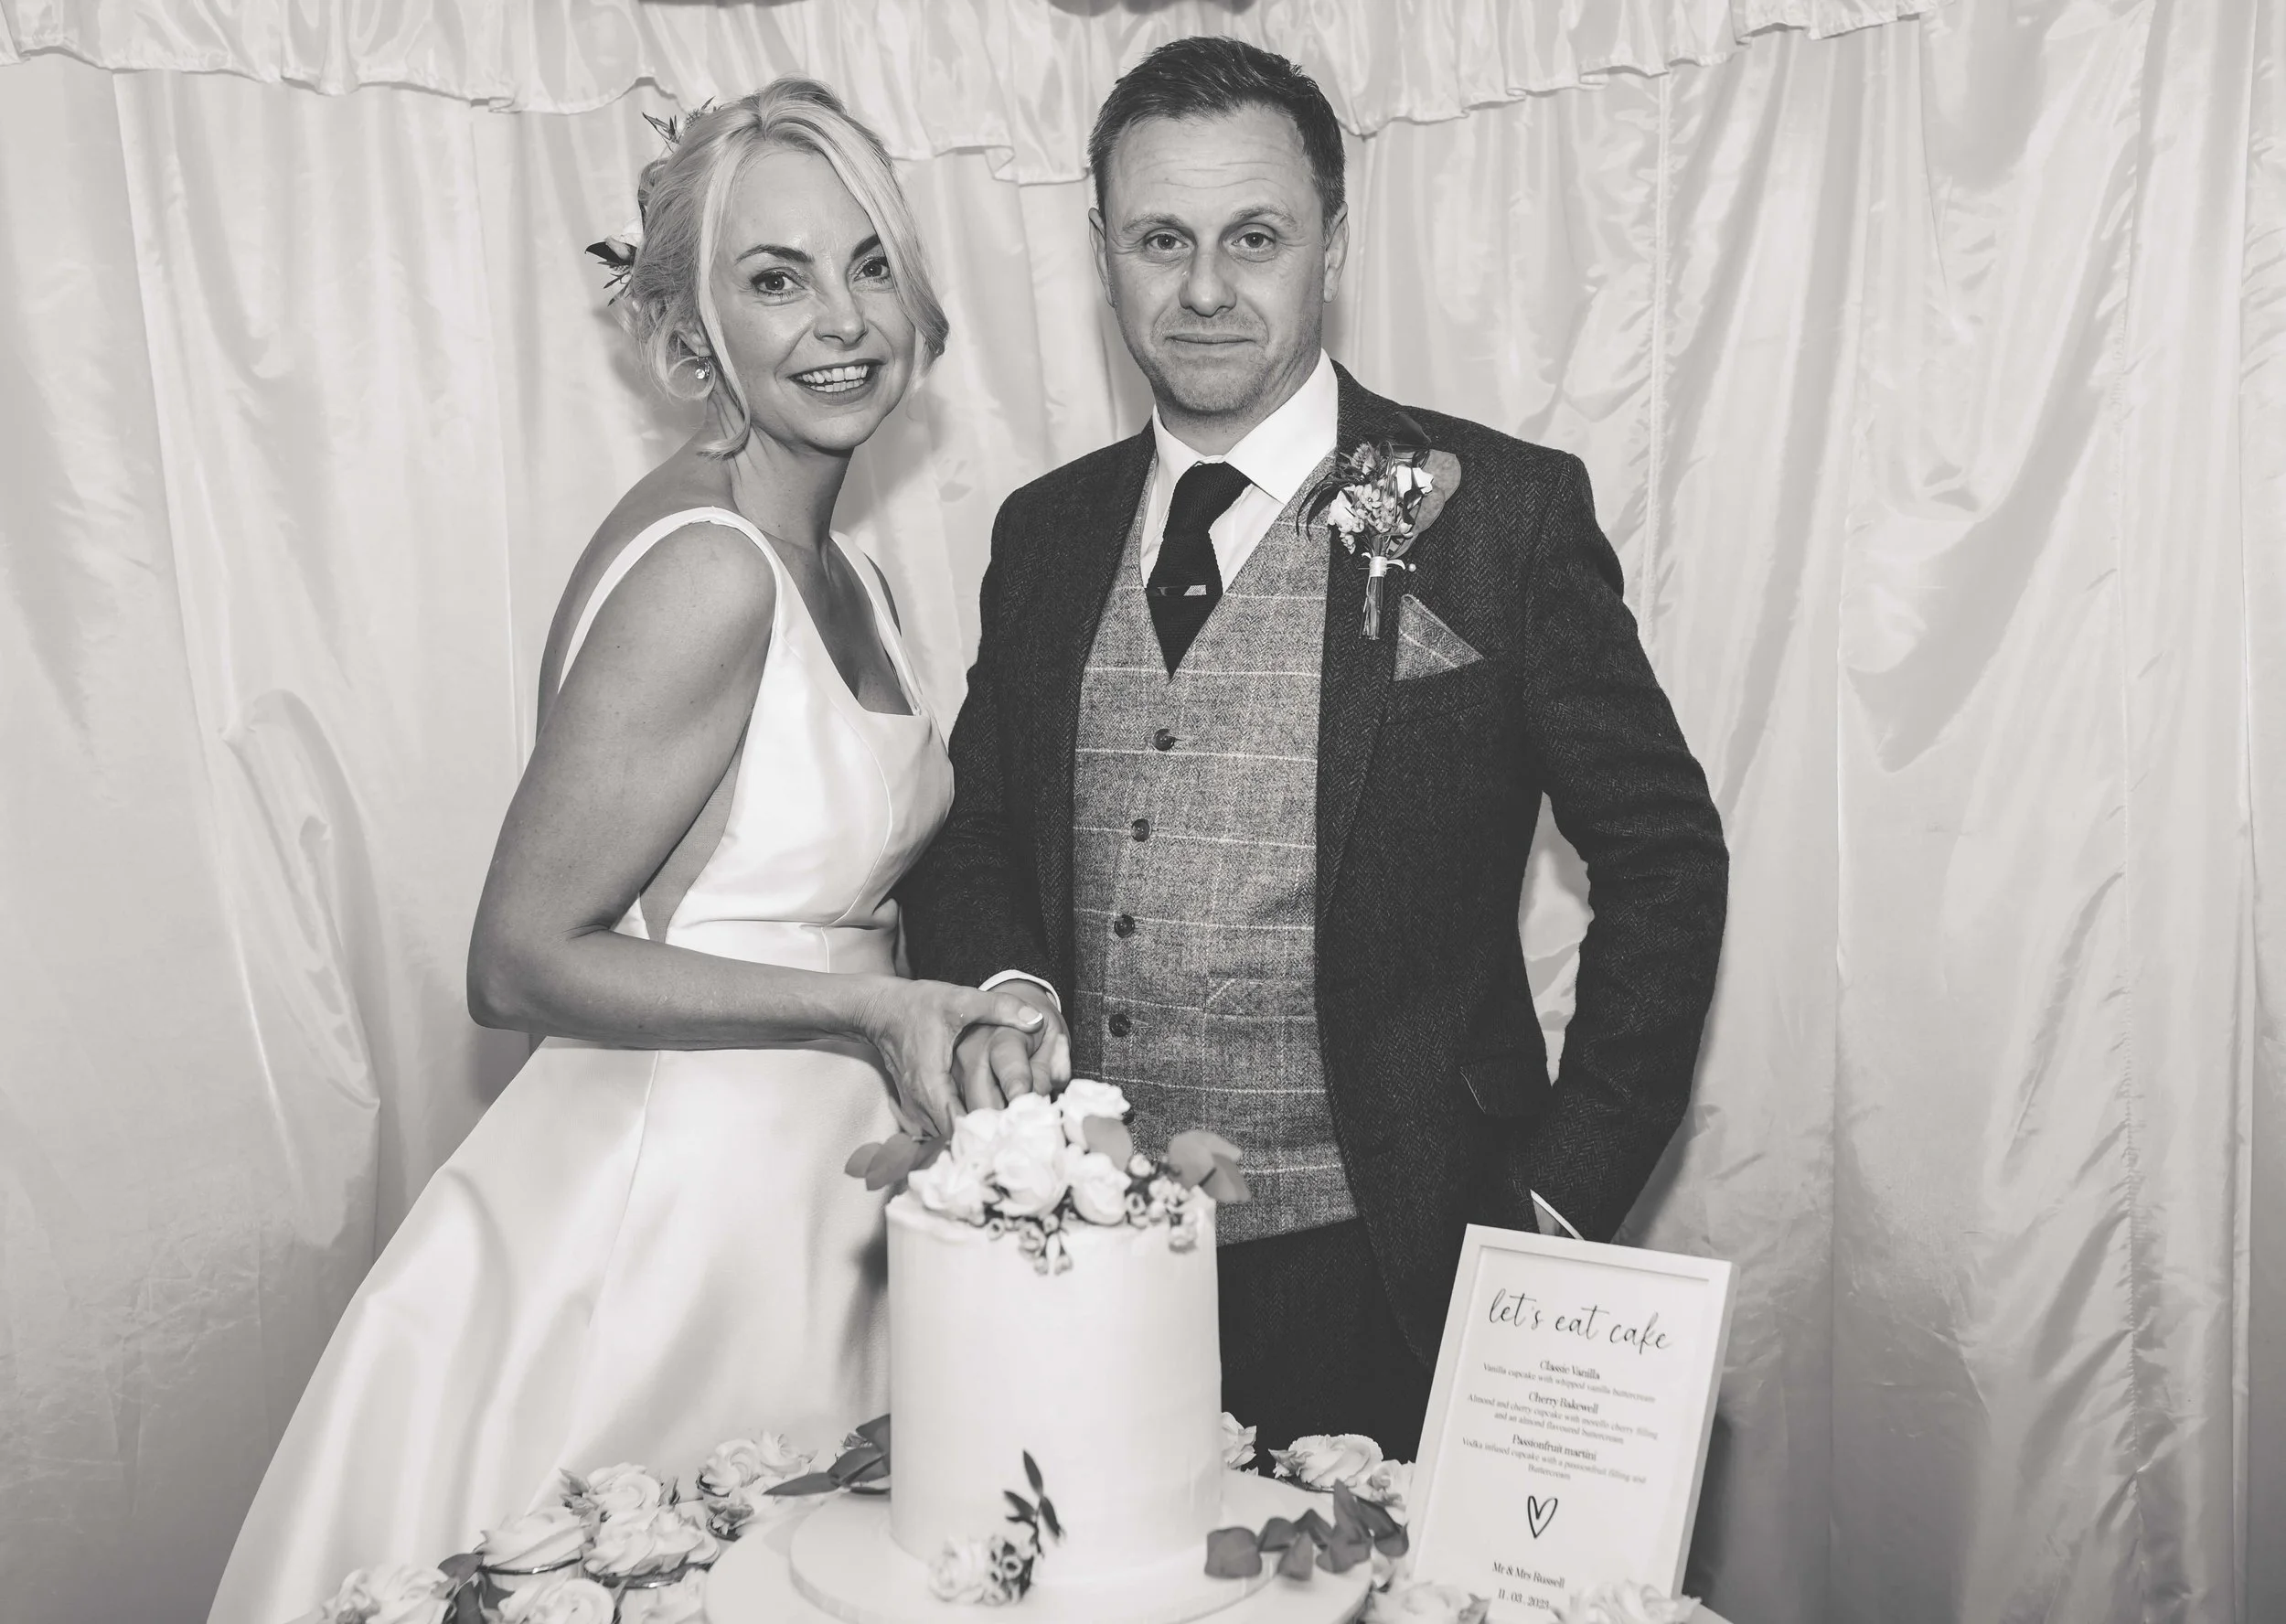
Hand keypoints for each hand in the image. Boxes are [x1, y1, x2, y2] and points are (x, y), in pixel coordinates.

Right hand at [855, 978, 1046, 1138]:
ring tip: (1005, 1131)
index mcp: (931, 1083)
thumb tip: (1036, 1018)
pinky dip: (959, 1131)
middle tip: (1018, 1132)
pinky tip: (982, 1125)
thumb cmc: (916, 1005)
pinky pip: (938, 1130)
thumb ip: (999, 1008)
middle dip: (985, 1137)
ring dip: (972, 1137)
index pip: (960, 1125)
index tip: (1015, 1128)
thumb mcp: (959, 999)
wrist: (880, 1010)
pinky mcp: (914, 1109)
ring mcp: (913, 1109)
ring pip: (946, 1137)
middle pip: (955, 1137)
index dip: (988, 1130)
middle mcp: (919, 1104)